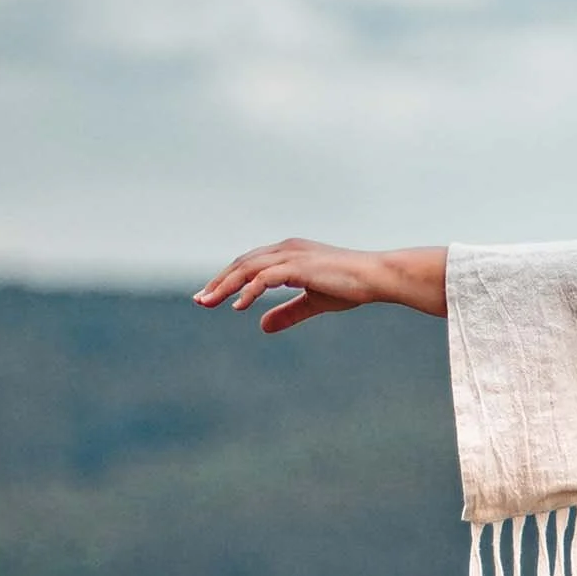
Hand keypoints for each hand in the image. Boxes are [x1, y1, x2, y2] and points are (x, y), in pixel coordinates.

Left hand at [193, 241, 447, 331]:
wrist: (376, 277)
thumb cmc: (351, 285)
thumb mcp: (313, 302)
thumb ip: (288, 312)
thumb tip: (262, 326)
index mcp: (289, 253)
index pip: (250, 263)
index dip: (229, 279)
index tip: (211, 297)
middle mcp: (286, 249)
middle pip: (242, 263)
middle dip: (219, 282)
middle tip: (200, 301)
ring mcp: (291, 255)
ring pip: (247, 268)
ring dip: (225, 286)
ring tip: (209, 303)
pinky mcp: (298, 266)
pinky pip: (264, 278)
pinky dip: (249, 292)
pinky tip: (239, 307)